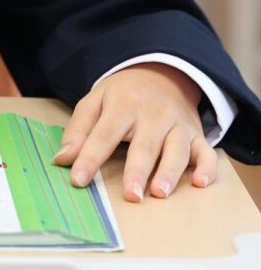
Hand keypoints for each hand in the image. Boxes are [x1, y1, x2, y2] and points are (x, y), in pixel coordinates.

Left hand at [52, 62, 217, 201]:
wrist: (162, 74)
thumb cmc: (123, 94)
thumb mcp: (95, 100)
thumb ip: (79, 129)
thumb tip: (63, 158)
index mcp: (122, 105)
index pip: (104, 134)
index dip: (90, 157)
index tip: (78, 179)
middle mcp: (153, 115)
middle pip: (144, 145)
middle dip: (137, 170)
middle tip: (131, 195)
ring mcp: (178, 125)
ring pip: (177, 150)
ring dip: (170, 172)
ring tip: (159, 192)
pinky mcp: (197, 135)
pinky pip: (207, 152)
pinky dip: (207, 168)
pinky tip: (201, 182)